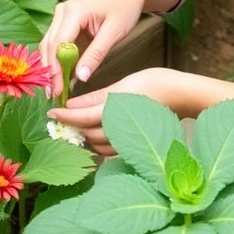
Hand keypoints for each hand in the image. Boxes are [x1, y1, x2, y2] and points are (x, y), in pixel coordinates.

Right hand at [39, 0, 142, 98]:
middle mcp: (61, 12)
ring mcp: (60, 16)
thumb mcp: (114, 33)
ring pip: (49, 46)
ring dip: (51, 67)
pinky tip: (61, 77)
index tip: (58, 91)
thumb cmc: (124, 7)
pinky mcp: (63, 22)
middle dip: (50, 72)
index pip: (58, 45)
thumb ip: (96, 55)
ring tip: (55, 90)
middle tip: (53, 96)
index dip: (55, 70)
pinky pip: (56, 44)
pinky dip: (58, 61)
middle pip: (49, 46)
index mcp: (73, 12)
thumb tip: (79, 78)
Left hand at [47, 68, 233, 154]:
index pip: (81, 119)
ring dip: (85, 136)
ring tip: (77, 123)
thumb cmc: (154, 83)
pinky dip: (99, 142)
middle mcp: (120, 131)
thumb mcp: (121, 85)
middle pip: (87, 134)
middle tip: (62, 117)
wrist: (182, 95)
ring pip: (98, 145)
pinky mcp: (134, 144)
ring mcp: (128, 141)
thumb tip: (71, 105)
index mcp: (114, 113)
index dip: (64, 117)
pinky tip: (95, 130)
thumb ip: (95, 98)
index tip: (52, 113)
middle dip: (73, 127)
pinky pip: (110, 149)